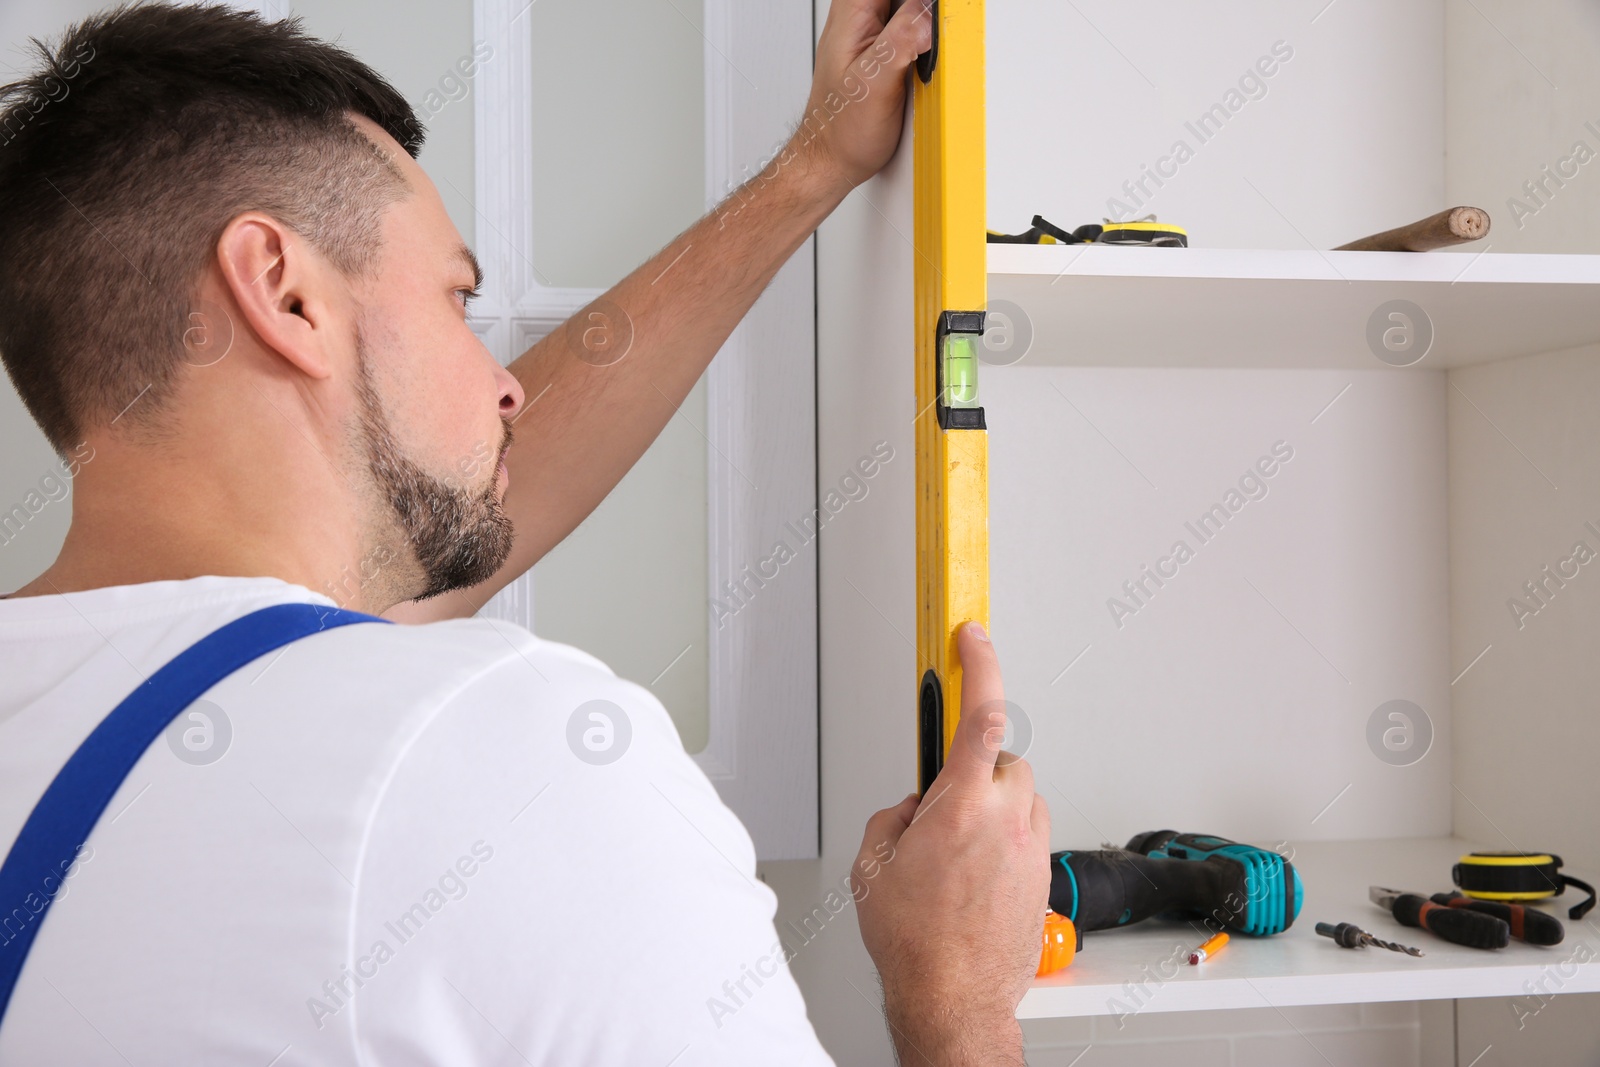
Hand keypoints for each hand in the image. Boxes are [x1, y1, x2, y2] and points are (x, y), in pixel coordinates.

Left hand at [794, 0, 933, 191]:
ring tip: (922, 56)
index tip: (928, 18)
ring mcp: (869, 31)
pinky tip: (921, 61)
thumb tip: (928, 14)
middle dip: (921, 11)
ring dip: (923, 24)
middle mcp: (858, 16)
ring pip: (907, 7)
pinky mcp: (881, 49)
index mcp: (853, 12)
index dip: (916, 2)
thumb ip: (902, 39)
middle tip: (926, 43)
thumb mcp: (875, 82)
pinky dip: (921, 38)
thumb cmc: (842, 131)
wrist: (833, 160)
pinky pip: (908, 27)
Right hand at [852, 623, 1050, 1065]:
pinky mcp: (1044, 873)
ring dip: (993, 806)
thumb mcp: (873, 865)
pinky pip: (1028, 832)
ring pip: (1020, 795)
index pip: (982, 711)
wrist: (955, 999)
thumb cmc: (915, 942)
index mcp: (962, 805)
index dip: (980, 663)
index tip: (973, 636)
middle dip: (975, 769)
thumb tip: (911, 809)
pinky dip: (1006, 839)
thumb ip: (894, 817)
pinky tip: (976, 876)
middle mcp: (1008, 818)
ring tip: (957, 853)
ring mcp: (1033, 846)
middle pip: (1003, 757)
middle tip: (943, 806)